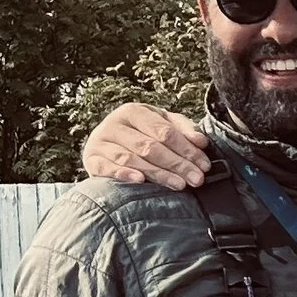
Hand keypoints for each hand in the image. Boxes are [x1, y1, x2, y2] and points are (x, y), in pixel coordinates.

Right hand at [82, 104, 209, 188]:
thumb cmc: (143, 135)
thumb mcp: (164, 126)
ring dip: (158, 173)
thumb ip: (184, 130)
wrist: (107, 145)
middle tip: (197, 179)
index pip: (164, 131)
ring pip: (132, 158)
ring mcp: (100, 141)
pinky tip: (140, 181)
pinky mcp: (91, 159)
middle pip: (150, 146)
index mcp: (134, 111)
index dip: (187, 149)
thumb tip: (201, 141)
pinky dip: (123, 174)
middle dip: (177, 164)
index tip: (205, 165)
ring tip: (179, 185)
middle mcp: (115, 123)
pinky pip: (106, 167)